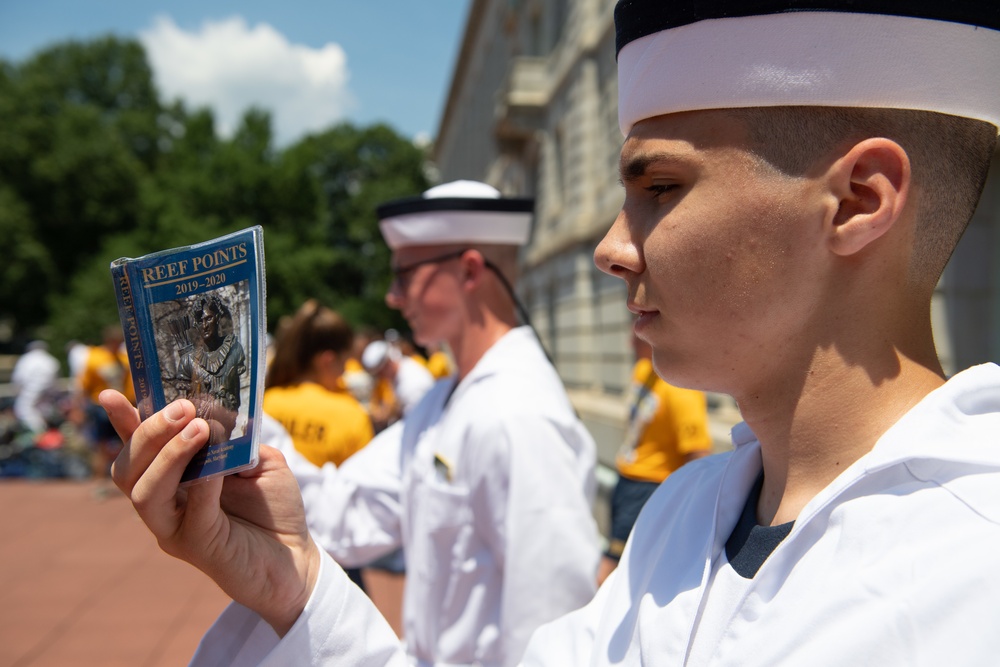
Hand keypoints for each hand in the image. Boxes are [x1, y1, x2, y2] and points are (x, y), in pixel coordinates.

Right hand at [100, 390, 320, 635]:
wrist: (296, 556)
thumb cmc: (274, 509)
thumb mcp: (259, 460)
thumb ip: (237, 439)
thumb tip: (218, 416)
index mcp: (173, 478)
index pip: (137, 448)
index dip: (122, 421)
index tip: (109, 393)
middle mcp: (164, 504)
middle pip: (128, 468)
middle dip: (150, 432)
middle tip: (183, 407)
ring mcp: (175, 528)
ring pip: (145, 492)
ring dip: (169, 455)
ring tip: (199, 428)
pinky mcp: (199, 546)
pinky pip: (191, 513)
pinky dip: (202, 485)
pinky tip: (217, 467)